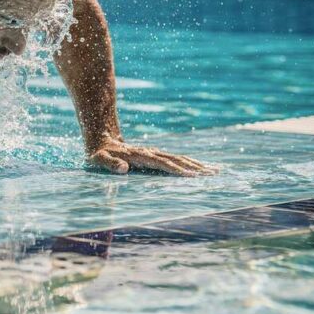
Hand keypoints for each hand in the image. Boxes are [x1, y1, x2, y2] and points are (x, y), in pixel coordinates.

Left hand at [88, 137, 217, 176]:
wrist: (101, 137)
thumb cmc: (98, 153)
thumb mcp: (98, 159)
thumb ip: (109, 164)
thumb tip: (123, 168)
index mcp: (139, 156)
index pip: (162, 164)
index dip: (177, 170)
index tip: (192, 176)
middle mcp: (150, 152)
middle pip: (176, 160)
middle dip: (195, 167)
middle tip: (214, 174)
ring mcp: (154, 152)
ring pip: (179, 158)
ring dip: (196, 164)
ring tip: (215, 170)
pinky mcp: (155, 154)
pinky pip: (175, 158)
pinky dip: (189, 162)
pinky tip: (200, 167)